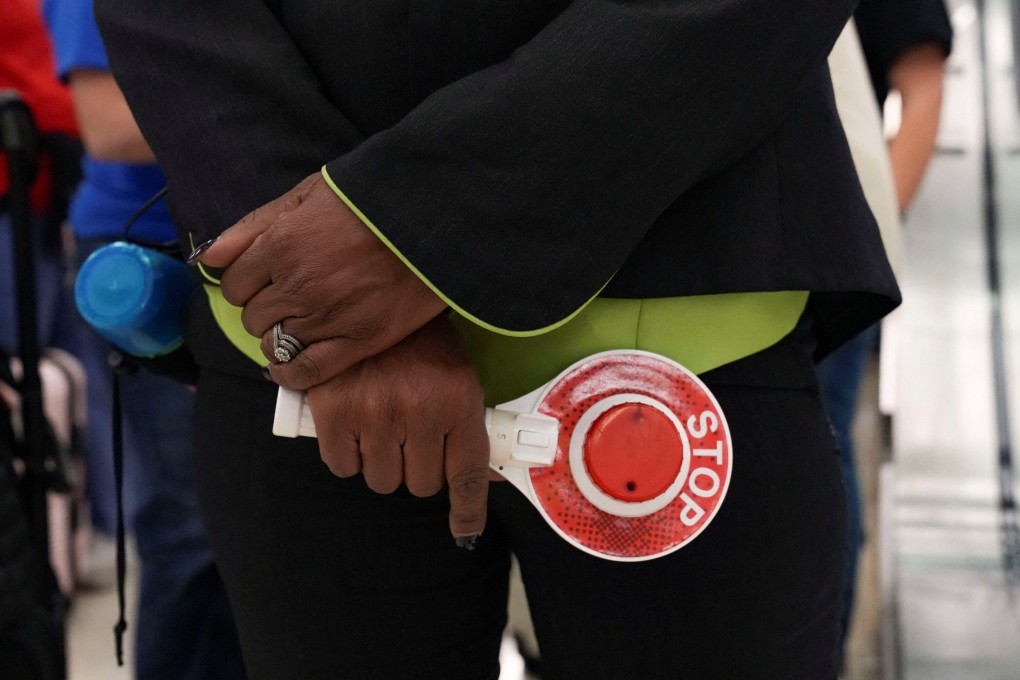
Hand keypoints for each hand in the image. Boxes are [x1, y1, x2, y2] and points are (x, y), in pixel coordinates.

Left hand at [197, 173, 446, 389]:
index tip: (264, 283)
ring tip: (302, 327)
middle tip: (289, 302)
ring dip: (280, 339)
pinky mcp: (359, 341)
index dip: (247, 284)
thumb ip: (254, 225)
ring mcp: (328, 317)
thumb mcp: (307, 195)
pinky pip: (307, 371)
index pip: (234, 283)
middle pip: (253, 317)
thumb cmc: (372, 199)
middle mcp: (298, 285)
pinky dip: (292, 375)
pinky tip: (292, 370)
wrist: (435, 217)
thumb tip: (209, 257)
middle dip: (265, 310)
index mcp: (281, 245)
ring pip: (275, 345)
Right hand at [292, 316, 490, 542]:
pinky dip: (347, 454)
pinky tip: (353, 425)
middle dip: (416, 469)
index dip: (467, 511)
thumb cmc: (417, 339)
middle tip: (409, 438)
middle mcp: (419, 412)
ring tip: (381, 427)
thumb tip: (484, 480)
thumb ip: (468, 426)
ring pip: (381, 480)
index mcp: (458, 401)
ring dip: (381, 463)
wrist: (366, 293)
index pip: (467, 474)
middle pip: (420, 485)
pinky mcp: (333, 413)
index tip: (464, 532)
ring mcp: (375, 414)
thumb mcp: (456, 375)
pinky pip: (342, 465)